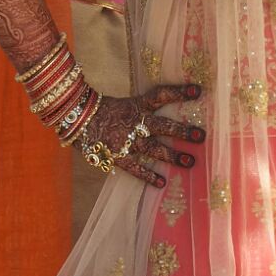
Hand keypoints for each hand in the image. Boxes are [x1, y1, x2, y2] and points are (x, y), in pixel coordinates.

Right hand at [75, 82, 204, 188]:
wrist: (74, 118)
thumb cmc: (100, 110)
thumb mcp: (123, 104)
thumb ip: (142, 108)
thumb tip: (163, 108)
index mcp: (137, 105)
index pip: (161, 95)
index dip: (179, 92)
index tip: (198, 91)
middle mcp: (135, 123)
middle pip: (164, 126)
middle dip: (183, 132)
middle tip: (201, 136)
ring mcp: (127, 141)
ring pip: (155, 149)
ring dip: (173, 156)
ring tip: (191, 162)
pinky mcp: (117, 156)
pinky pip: (136, 168)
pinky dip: (148, 176)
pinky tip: (162, 183)